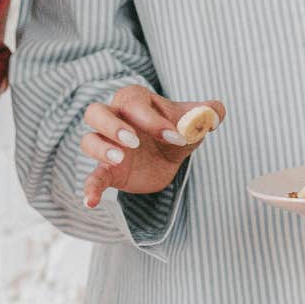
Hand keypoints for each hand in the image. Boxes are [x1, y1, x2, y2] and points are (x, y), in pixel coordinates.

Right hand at [80, 85, 224, 208]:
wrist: (168, 156)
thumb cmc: (176, 129)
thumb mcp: (194, 121)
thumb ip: (207, 113)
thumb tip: (215, 113)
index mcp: (135, 101)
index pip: (135, 103)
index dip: (153, 119)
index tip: (177, 137)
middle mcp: (115, 119)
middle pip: (96, 113)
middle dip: (112, 126)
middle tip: (134, 141)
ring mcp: (108, 146)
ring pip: (89, 140)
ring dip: (101, 149)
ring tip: (120, 159)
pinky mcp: (107, 170)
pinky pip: (93, 176)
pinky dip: (90, 188)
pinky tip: (91, 202)